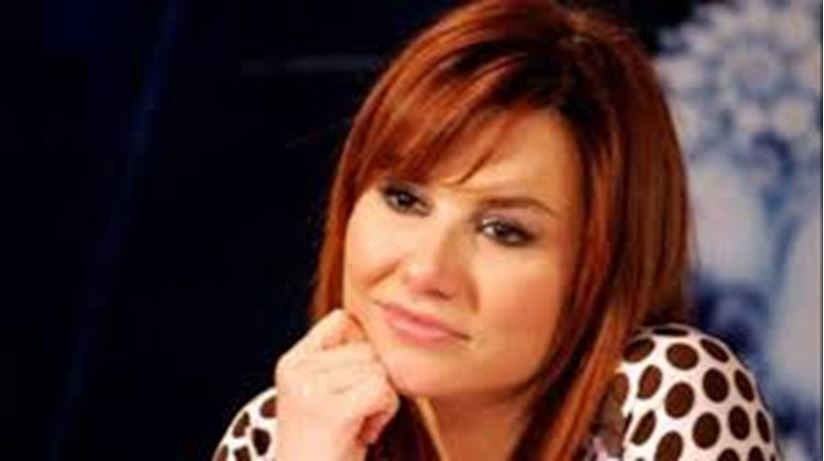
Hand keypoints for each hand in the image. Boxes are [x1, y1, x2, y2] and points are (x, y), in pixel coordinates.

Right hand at [274, 309, 399, 460]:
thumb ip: (343, 362)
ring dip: (381, 401)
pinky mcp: (331, 410)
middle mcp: (296, 370)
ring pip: (379, 370)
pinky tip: (364, 435)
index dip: (361, 351)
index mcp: (292, 362)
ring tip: (356, 428)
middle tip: (354, 419)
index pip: (343, 321)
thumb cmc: (328, 447)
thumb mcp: (326, 396)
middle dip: (374, 383)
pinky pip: (383, 390)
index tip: (351, 389)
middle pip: (368, 349)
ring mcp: (310, 388)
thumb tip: (387, 322)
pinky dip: (384, 414)